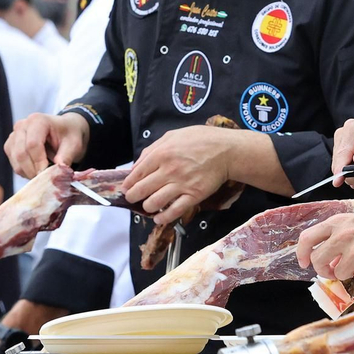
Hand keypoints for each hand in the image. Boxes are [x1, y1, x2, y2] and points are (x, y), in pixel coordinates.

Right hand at [4, 112, 89, 177]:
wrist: (63, 131)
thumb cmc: (68, 135)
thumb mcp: (73, 144)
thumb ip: (66, 156)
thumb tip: (59, 170)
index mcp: (38, 120)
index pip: (32, 144)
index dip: (39, 162)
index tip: (48, 174)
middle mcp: (22, 125)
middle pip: (21, 153)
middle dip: (33, 170)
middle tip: (46, 178)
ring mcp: (13, 136)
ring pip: (16, 161)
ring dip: (29, 172)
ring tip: (44, 174)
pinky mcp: (10, 146)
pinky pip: (14, 164)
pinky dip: (25, 172)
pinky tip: (37, 170)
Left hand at [122, 124, 236, 226]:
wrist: (226, 150)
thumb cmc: (201, 140)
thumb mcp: (173, 135)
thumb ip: (153, 149)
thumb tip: (137, 165)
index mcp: (162, 154)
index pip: (137, 173)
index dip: (129, 183)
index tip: (126, 188)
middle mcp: (169, 170)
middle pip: (142, 190)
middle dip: (133, 197)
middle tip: (133, 198)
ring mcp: (182, 184)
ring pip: (155, 203)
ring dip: (147, 207)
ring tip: (148, 206)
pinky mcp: (194, 195)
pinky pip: (174, 211)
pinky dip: (163, 218)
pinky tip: (159, 218)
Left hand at [295, 199, 353, 281]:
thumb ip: (339, 238)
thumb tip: (329, 261)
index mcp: (337, 222)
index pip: (307, 238)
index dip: (302, 254)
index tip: (304, 262)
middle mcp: (343, 236)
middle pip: (319, 261)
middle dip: (324, 270)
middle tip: (334, 271)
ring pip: (340, 273)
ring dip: (350, 272)